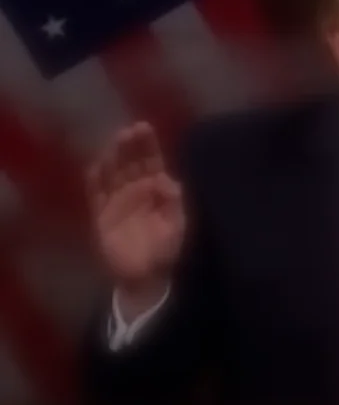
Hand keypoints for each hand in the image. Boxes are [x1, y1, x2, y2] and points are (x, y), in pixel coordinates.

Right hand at [86, 122, 185, 289]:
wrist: (146, 276)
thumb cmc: (165, 250)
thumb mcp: (177, 226)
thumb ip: (173, 202)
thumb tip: (166, 179)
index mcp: (156, 189)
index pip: (152, 161)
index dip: (148, 145)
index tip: (145, 128)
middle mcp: (136, 190)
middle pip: (131, 162)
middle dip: (130, 146)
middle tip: (129, 131)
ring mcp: (118, 201)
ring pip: (114, 173)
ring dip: (114, 157)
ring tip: (116, 142)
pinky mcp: (101, 215)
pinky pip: (96, 194)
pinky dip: (95, 180)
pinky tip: (96, 166)